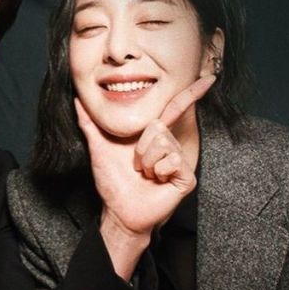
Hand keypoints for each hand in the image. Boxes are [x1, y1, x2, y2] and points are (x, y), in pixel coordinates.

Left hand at [77, 75, 215, 239]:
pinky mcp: (186, 177)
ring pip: (164, 143)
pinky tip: (157, 182)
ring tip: (146, 175)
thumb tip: (77, 100)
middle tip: (137, 166)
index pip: (174, 109)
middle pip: (159, 127)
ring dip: (147, 162)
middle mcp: (169, 145)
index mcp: (154, 136)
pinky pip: (172, 161)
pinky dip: (158, 172)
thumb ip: (89, 122)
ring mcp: (179, 161)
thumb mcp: (98, 147)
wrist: (119, 211)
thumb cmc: (112, 182)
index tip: (211, 77)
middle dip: (140, 148)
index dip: (193, 93)